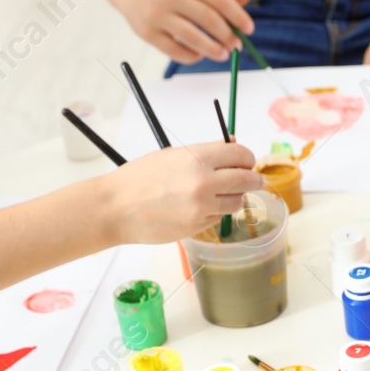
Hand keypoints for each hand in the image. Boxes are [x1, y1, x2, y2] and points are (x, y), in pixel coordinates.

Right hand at [101, 141, 262, 244]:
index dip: (247, 159)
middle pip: (247, 180)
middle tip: (253, 180)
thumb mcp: (172, 155)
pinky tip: (197, 207)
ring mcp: (202, 206)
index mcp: (197, 157)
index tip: (247, 163)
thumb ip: (207, 151)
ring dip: (234, 197)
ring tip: (218, 194)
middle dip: (252, 180)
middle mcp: (204, 181)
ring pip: (237, 202)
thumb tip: (234, 145)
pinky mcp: (198, 225)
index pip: (241, 155)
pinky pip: (218, 217)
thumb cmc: (140, 178)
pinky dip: (215, 212)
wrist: (116, 207)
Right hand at [113, 0, 254, 64]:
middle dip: (228, 36)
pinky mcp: (146, 32)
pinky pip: (175, 51)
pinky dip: (192, 56)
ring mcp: (156, 14)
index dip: (238, 16)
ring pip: (192, 38)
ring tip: (224, 55)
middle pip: (208, 19)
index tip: (249, 29)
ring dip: (213, 50)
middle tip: (237, 46)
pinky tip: (199, 54)